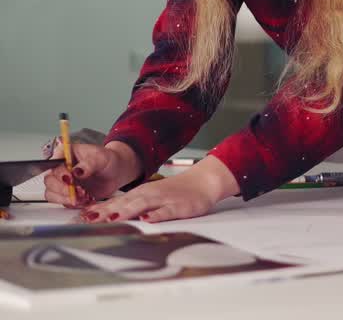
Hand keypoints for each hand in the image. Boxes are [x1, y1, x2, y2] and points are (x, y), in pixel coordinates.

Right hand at [43, 141, 141, 208]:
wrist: (116, 172)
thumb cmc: (107, 160)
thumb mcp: (101, 157)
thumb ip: (89, 163)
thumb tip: (77, 170)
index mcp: (65, 154)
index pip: (53, 163)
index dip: (59, 173)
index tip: (70, 178)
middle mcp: (60, 168)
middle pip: (49, 181)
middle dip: (63, 189)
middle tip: (80, 191)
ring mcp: (62, 183)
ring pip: (52, 194)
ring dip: (66, 198)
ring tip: (84, 197)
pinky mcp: (67, 194)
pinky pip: (62, 202)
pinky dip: (73, 204)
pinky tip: (85, 200)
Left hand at [79, 156, 237, 222]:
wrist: (203, 181)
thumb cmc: (176, 191)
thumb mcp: (150, 196)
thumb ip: (130, 206)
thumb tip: (105, 215)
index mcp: (140, 194)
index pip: (114, 202)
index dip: (96, 210)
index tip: (78, 219)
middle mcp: (148, 195)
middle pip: (123, 204)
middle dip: (105, 213)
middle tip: (87, 221)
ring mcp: (164, 200)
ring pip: (142, 205)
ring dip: (126, 211)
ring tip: (111, 219)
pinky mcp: (180, 206)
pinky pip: (167, 211)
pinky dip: (157, 215)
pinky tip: (147, 219)